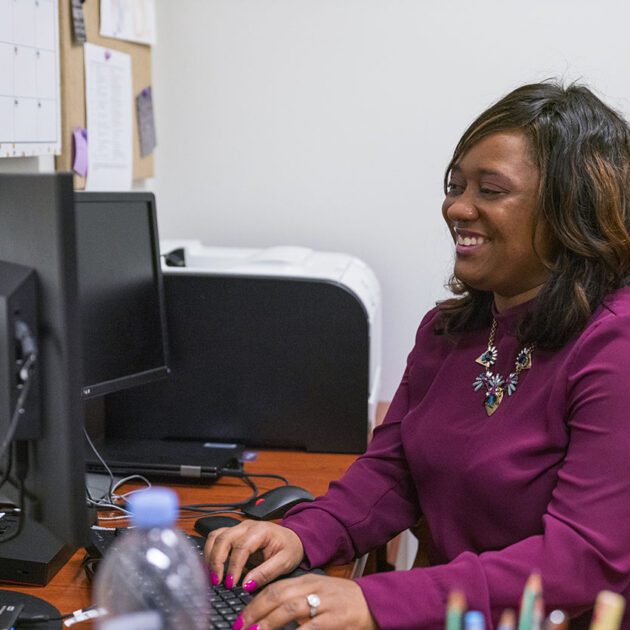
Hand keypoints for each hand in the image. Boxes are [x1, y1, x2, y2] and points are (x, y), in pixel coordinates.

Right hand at [204, 519, 303, 589]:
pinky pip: (216, 538)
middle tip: (216, 582)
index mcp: (261, 530)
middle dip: (216, 561)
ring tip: (211, 576)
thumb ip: (266, 573)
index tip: (230, 584)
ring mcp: (238, 528)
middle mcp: (247, 526)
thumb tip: (246, 584)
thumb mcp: (285, 562)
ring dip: (210, 556)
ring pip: (216, 536)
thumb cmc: (290, 548)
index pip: (241, 547)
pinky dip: (210, 551)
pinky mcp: (234, 533)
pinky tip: (211, 567)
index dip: (233, 566)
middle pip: (223, 538)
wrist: (293, 538)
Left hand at [235, 573, 377, 629]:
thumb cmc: (343, 601)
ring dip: (269, 622)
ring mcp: (324, 603)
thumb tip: (269, 613)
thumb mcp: (319, 593)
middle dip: (255, 611)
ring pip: (291, 608)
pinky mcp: (335, 619)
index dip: (256, 601)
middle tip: (241, 626)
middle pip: (278, 595)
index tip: (241, 617)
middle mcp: (314, 588)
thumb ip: (297, 598)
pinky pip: (311, 627)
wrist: (374, 603)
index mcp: (308, 580)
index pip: (276, 586)